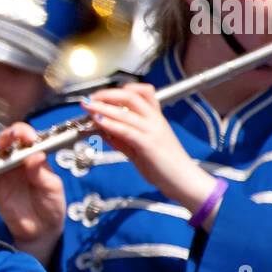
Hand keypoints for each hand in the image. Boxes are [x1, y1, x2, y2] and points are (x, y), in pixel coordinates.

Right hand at [0, 122, 64, 267]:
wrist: (41, 230)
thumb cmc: (51, 205)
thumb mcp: (52, 188)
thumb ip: (41, 172)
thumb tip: (36, 154)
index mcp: (34, 157)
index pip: (27, 138)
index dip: (26, 134)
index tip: (30, 139)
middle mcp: (17, 161)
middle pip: (8, 140)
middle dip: (9, 135)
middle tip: (14, 137)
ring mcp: (4, 173)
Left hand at [84, 83, 220, 225]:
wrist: (183, 181)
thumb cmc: (165, 167)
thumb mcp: (140, 150)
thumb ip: (123, 141)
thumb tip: (105, 132)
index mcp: (155, 119)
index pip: (142, 92)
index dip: (121, 90)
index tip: (102, 95)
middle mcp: (155, 121)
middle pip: (131, 96)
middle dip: (107, 94)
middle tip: (90, 98)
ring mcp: (153, 131)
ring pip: (126, 112)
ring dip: (103, 107)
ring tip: (88, 106)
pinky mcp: (149, 144)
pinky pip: (127, 130)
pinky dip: (111, 124)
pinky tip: (99, 122)